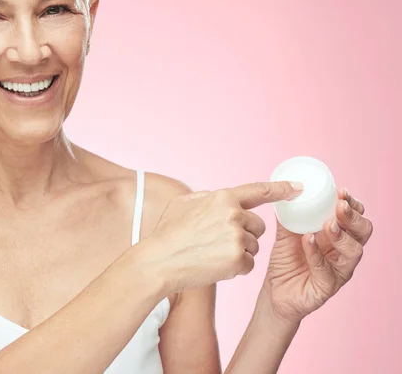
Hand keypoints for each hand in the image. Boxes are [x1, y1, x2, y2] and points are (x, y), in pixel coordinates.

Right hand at [144, 181, 302, 293]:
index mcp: (222, 197)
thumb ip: (206, 198)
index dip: (281, 189)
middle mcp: (233, 214)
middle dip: (244, 234)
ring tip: (212, 254)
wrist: (158, 261)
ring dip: (239, 252)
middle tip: (217, 242)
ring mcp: (237, 237)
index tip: (299, 188)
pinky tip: (215, 266)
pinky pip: (249, 264)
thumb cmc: (166, 233)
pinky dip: (236, 268)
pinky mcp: (238, 260)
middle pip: (257, 226)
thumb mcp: (182, 204)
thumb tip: (218, 198)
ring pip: (254, 246)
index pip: (258, 191)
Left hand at [263, 187, 373, 322]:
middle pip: (363, 232)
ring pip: (354, 251)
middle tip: (340, 206)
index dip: (353, 204)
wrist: (274, 293)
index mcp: (338, 237)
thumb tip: (284, 192)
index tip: (341, 191)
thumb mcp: (285, 235)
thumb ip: (288, 216)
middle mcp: (343, 253)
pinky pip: (327, 270)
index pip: (355, 217)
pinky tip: (308, 240)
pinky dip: (317, 253)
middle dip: (353, 217)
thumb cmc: (286, 263)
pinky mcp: (327, 287)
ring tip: (328, 224)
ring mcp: (338, 270)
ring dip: (342, 235)